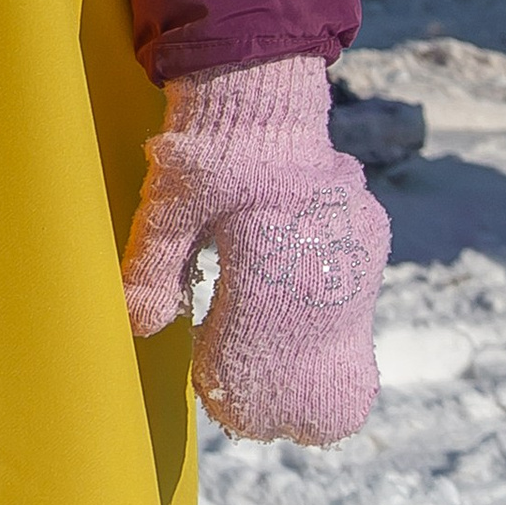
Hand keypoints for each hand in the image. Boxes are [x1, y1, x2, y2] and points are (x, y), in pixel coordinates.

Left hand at [123, 56, 387, 443]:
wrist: (263, 90)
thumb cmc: (209, 147)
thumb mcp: (169, 203)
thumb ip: (154, 265)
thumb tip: (139, 328)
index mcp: (271, 248)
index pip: (265, 340)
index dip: (243, 379)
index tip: (222, 402)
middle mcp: (323, 253)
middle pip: (311, 348)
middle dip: (281, 384)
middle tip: (251, 413)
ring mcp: (353, 246)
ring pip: (339, 330)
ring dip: (307, 358)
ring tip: (275, 384)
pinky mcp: (366, 236)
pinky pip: (352, 303)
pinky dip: (325, 328)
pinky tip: (301, 340)